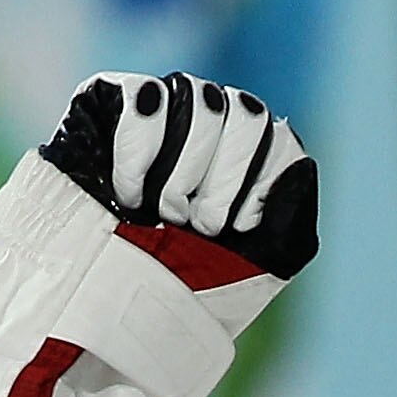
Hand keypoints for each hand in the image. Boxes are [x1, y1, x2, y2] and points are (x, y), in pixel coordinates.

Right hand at [41, 72, 319, 277]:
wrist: (95, 298)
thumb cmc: (178, 283)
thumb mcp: (257, 266)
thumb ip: (293, 217)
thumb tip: (301, 162)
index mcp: (250, 151)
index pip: (277, 138)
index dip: (257, 186)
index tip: (234, 230)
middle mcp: (212, 117)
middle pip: (247, 114)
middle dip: (222, 182)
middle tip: (195, 226)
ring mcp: (163, 102)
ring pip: (198, 101)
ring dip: (182, 173)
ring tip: (161, 214)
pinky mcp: (111, 97)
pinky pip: (144, 102)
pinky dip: (139, 157)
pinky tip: (127, 195)